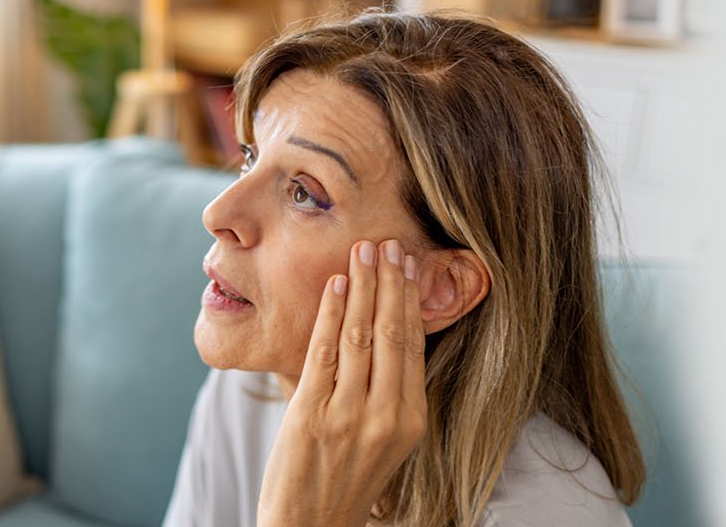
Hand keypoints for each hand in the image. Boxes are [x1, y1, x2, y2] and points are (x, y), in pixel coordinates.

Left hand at [257, 239, 427, 526]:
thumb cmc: (345, 480)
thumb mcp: (384, 441)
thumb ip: (389, 394)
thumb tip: (390, 336)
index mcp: (410, 421)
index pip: (414, 347)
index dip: (411, 301)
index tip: (409, 265)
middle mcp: (385, 416)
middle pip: (392, 334)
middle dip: (390, 284)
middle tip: (388, 244)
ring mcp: (348, 414)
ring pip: (359, 336)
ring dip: (361, 288)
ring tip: (362, 252)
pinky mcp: (311, 414)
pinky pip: (323, 352)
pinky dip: (329, 314)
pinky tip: (335, 286)